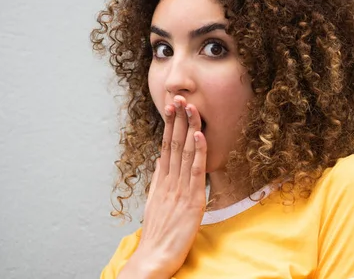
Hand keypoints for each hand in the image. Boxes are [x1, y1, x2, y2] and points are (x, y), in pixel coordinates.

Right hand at [123, 95, 206, 277]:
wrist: (154, 257)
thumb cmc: (157, 234)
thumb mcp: (156, 203)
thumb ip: (159, 181)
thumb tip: (160, 162)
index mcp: (162, 181)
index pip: (166, 147)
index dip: (170, 126)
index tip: (171, 107)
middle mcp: (169, 181)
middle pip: (174, 144)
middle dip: (177, 119)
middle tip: (178, 96)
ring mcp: (180, 189)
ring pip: (185, 152)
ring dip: (188, 128)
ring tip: (190, 106)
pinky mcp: (192, 199)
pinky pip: (196, 171)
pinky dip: (198, 151)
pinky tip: (199, 134)